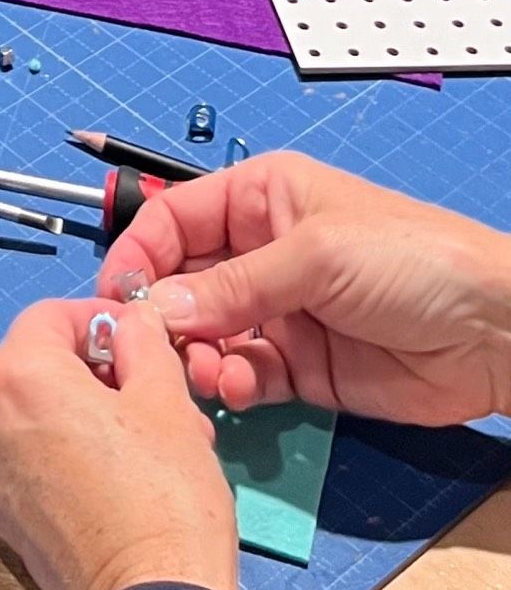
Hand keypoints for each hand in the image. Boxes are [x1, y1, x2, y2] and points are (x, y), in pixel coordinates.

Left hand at [0, 297, 238, 589]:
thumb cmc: (162, 504)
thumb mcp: (167, 402)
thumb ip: (143, 345)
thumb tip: (133, 322)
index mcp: (17, 375)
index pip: (49, 316)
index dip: (97, 319)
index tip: (133, 336)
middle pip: (40, 367)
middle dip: (98, 374)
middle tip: (153, 395)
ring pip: (38, 416)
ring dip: (89, 416)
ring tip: (150, 442)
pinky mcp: (3, 516)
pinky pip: (33, 462)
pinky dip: (69, 456)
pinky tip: (123, 480)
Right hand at [101, 152, 510, 424]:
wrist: (496, 333)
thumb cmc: (410, 259)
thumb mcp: (313, 255)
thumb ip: (233, 285)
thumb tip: (159, 309)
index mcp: (259, 200)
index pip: (174, 219)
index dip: (140, 252)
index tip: (116, 294)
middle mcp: (259, 253)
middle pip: (183, 280)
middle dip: (163, 312)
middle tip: (149, 346)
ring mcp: (279, 312)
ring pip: (207, 334)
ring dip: (196, 355)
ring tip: (207, 373)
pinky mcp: (301, 367)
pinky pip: (244, 374)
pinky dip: (231, 385)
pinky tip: (239, 390)